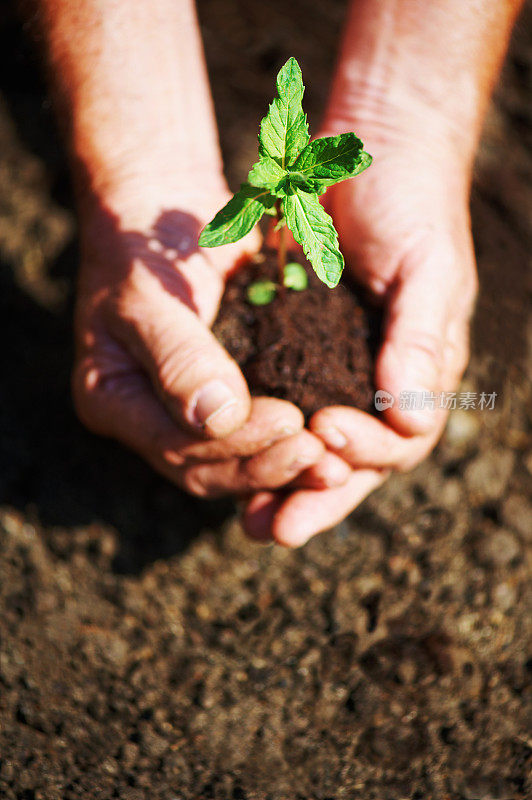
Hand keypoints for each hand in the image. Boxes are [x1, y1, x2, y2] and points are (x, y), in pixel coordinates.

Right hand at [72, 186, 345, 497]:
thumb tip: (219, 419)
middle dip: (266, 466)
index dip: (234, 446)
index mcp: (115, 400)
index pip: (175, 446)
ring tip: (335, 463)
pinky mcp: (230, 396)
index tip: (290, 421)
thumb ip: (180, 356)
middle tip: (321, 454)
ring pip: (238, 461)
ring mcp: (190, 411)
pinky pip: (261, 431)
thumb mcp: (150, 294)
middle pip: (208, 470)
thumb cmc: (145, 246)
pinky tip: (333, 439)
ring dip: (286, 465)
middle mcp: (153, 418)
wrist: (166, 211)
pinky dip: (293, 439)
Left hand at [243, 131, 476, 544]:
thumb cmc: (413, 209)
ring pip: (308, 448)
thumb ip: (420, 341)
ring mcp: (333, 373)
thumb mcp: (427, 270)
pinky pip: (274, 409)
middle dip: (316, 496)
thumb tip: (412, 417)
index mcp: (418, 376)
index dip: (366, 451)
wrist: (369, 153)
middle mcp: (377, 387)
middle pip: (351, 463)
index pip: (401, 441)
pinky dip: (254, 439)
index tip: (325, 434)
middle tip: (275, 526)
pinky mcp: (291, 353)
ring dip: (279, 482)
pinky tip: (226, 460)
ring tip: (247, 516)